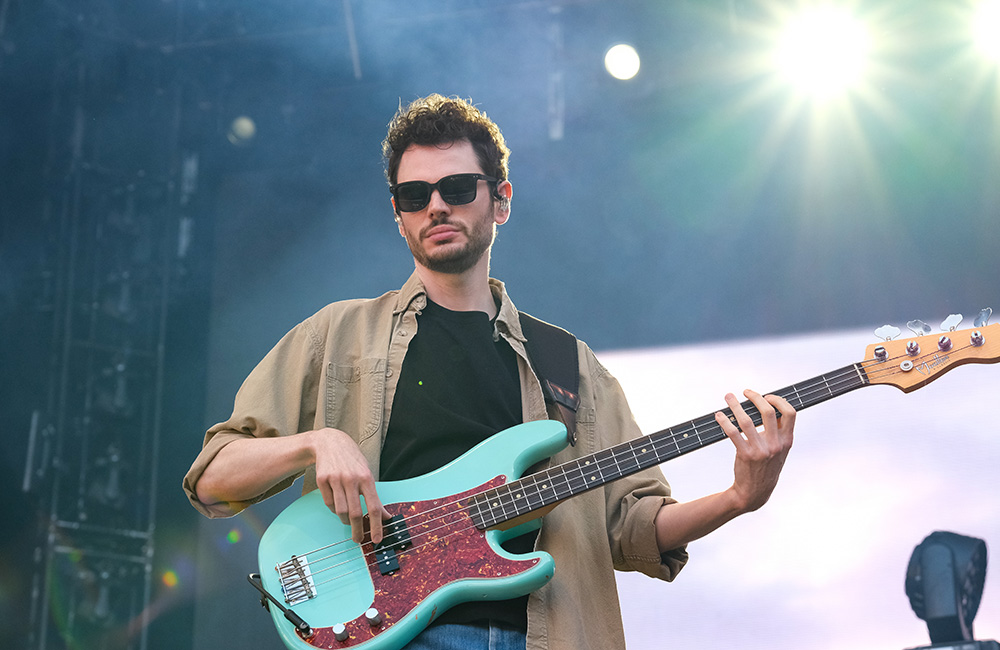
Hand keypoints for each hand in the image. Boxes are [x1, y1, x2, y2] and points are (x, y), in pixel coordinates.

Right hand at [310, 428, 389, 544]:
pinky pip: (329, 503)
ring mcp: (336, 479)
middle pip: (355, 513)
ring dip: (345, 520)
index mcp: (366, 478)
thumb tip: (384, 516)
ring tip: (347, 520)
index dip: (376, 525)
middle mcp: (351, 479)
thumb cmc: (352, 460)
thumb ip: (375, 496)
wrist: (330, 442)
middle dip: (358, 530)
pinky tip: (338, 504)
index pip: (374, 507)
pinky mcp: (322, 480)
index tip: (377, 539)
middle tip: (358, 539)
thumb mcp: (367, 474)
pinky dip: (334, 508)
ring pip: (340, 511)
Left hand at [714, 390, 795, 512]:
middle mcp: (776, 444)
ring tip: (728, 397)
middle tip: (746, 392)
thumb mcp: (780, 451)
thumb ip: (778, 432)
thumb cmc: (767, 466)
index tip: (767, 396)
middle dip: (756, 397)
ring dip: (735, 405)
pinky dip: (725, 421)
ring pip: (747, 420)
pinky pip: (733, 433)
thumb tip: (767, 407)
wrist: (756, 492)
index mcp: (787, 441)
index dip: (779, 400)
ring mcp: (760, 450)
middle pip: (768, 412)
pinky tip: (720, 416)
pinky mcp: (745, 455)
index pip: (790, 413)